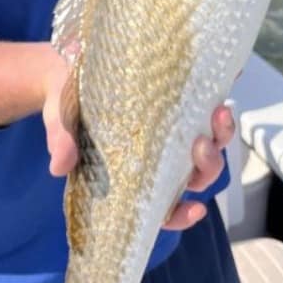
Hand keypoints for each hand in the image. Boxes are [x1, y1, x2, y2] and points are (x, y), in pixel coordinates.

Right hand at [44, 45, 235, 230]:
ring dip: (220, 133)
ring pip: (210, 144)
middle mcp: (160, 157)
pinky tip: (224, 85)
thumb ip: (63, 141)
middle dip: (208, 164)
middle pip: (196, 175)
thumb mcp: (61, 121)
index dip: (181, 214)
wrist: (68, 68)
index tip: (196, 209)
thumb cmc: (66, 105)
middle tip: (200, 144)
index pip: (162, 208)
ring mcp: (173, 130)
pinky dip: (217, 102)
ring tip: (218, 111)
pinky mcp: (179, 100)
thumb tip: (58, 166)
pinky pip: (206, 107)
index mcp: (133, 174)